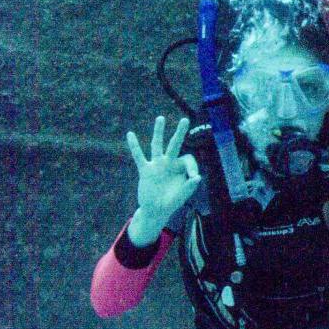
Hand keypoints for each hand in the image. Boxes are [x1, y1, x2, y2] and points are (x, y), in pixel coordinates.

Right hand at [125, 116, 200, 238]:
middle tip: (186, 119)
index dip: (192, 166)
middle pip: (175, 144)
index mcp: (180, 168)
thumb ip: (189, 187)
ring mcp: (157, 166)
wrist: (155, 211)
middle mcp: (169, 163)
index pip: (187, 159)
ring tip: (161, 118)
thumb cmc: (171, 203)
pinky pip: (139, 156)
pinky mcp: (145, 171)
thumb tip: (198, 177)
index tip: (193, 177)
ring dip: (159, 132)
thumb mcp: (181, 197)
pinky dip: (134, 146)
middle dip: (180, 133)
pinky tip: (130, 135)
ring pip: (157, 145)